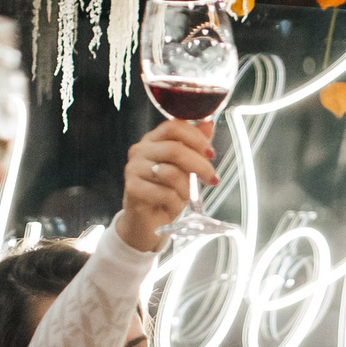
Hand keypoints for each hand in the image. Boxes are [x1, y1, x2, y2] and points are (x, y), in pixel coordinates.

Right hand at [119, 119, 217, 252]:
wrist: (148, 222)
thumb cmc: (167, 193)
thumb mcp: (186, 168)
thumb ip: (195, 146)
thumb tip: (208, 123)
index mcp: (153, 140)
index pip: (173, 127)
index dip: (196, 138)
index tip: (211, 153)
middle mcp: (140, 150)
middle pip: (174, 149)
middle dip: (200, 165)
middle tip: (213, 179)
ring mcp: (133, 169)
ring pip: (171, 173)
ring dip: (186, 188)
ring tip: (185, 196)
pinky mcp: (132, 189)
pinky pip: (164, 193)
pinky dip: (176, 202)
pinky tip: (173, 205)